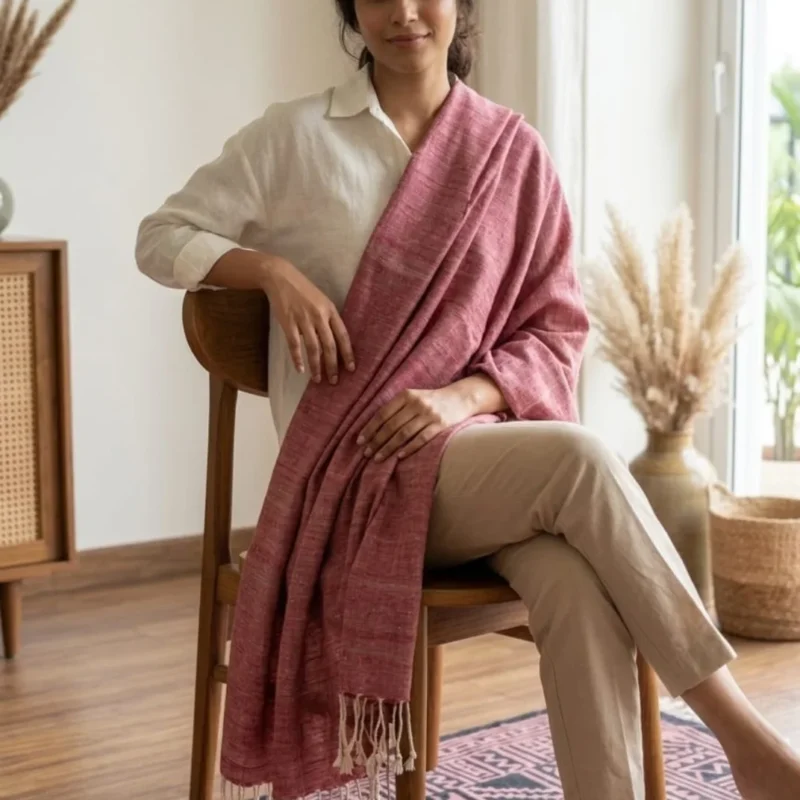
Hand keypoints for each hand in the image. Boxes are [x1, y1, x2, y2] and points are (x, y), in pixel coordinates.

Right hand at [260, 256, 354, 383]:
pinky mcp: (288, 322)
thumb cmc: (303, 290)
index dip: (348, 353)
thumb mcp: (322, 301)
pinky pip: (294, 345)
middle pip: (329, 346)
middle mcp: (319, 316)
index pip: (343, 336)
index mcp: (330, 310)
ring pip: (313, 348)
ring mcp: (303, 320)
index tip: (351, 368)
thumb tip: (334, 342)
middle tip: (334, 381)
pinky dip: (297, 358)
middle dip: (333, 365)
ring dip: (316, 366)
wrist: (281, 277)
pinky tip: (300, 369)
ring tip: (318, 379)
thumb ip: (328, 319)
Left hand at [357, 387, 473, 462]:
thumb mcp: (414, 397)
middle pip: (391, 425)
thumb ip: (397, 408)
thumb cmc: (432, 400)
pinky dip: (409, 448)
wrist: (461, 397)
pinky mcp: (440, 425)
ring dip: (388, 447)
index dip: (370, 428)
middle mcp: (416, 404)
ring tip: (378, 458)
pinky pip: (421, 439)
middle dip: (376, 441)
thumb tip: (374, 427)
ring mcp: (429, 415)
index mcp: (407, 395)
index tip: (360, 440)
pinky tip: (399, 457)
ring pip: (403, 434)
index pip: (383, 413)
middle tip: (366, 453)